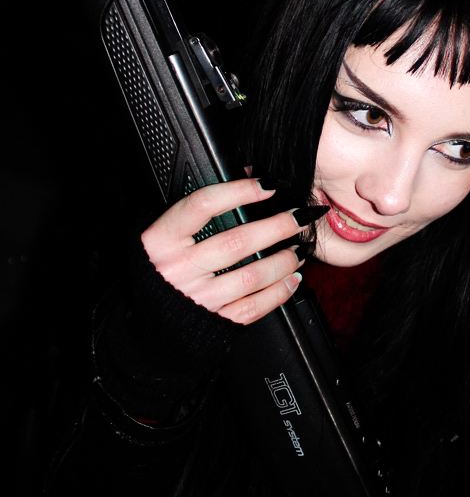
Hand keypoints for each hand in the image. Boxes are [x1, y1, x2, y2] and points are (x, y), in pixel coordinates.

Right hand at [140, 178, 325, 324]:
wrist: (143, 319)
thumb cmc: (158, 266)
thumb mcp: (165, 232)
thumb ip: (200, 207)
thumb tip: (248, 176)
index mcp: (162, 240)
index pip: (203, 204)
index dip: (239, 191)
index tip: (268, 186)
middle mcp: (179, 269)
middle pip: (237, 241)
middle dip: (277, 226)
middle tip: (300, 216)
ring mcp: (198, 297)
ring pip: (251, 276)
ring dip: (283, 261)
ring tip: (299, 248)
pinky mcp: (214, 320)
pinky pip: (253, 307)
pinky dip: (279, 292)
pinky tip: (291, 279)